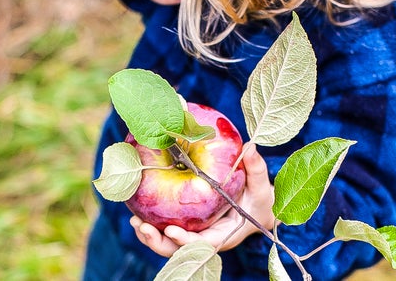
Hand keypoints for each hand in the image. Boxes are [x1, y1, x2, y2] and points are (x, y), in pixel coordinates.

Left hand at [130, 143, 275, 256]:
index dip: (186, 241)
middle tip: (142, 227)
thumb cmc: (259, 198)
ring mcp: (195, 235)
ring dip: (150, 237)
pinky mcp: (188, 227)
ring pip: (169, 244)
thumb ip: (256, 167)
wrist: (256, 208)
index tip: (171, 231)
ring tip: (135, 223)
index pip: (204, 244)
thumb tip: (250, 146)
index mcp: (225, 234)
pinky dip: (153, 225)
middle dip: (159, 242)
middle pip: (180, 250)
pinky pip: (167, 231)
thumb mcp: (261, 185)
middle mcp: (207, 238)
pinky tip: (136, 213)